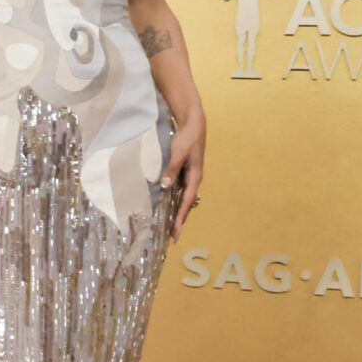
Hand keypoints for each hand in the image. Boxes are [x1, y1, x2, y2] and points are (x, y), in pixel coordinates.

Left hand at [163, 118, 205, 238]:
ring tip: (170, 226)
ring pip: (183, 198)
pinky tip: (167, 206)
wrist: (193, 124)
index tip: (176, 230)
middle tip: (173, 236)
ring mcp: (189, 176)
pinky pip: (180, 190)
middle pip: (186, 204)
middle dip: (180, 220)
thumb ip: (172, 169)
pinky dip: (175, 200)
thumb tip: (166, 186)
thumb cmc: (186, 139)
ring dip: (177, 211)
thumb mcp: (178, 153)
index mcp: (195, 177)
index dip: (181, 217)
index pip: (187, 202)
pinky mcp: (184, 172)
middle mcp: (193, 179)